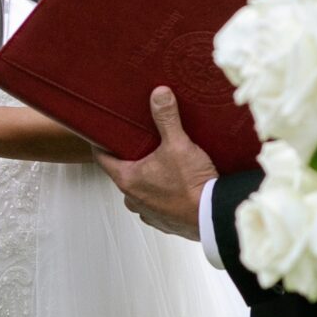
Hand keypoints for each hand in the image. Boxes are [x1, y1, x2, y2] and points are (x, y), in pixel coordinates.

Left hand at [94, 89, 215, 239]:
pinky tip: (176, 183)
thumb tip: (159, 95)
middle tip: (143, 144)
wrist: (214, 216)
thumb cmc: (193, 185)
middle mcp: (133, 199)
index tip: (104, 134)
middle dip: (131, 159)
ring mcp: (148, 212)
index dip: (102, 144)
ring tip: (163, 163)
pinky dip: (163, 194)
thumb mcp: (178, 144)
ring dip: (148, 178)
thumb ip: (166, 117)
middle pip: (123, 173)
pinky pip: (157, 203)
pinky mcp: (165, 221)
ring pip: (141, 190)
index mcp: (127, 180)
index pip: (102, 158)